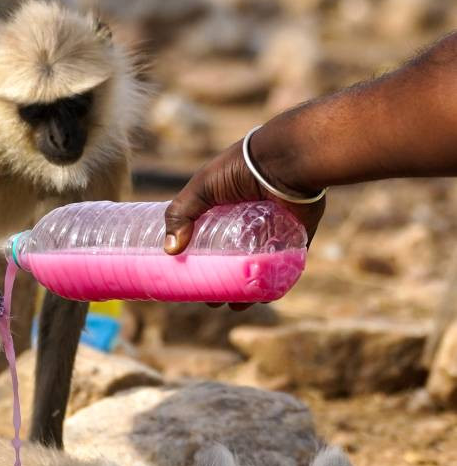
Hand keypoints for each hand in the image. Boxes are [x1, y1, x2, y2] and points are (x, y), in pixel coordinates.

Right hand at [163, 136, 325, 308]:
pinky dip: (276, 282)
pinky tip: (263, 297)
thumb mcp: (200, 188)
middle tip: (213, 301)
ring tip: (237, 305)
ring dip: (248, 288)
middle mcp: (248, 222)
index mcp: (224, 210)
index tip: (190, 283)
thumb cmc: (239, 169)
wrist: (285, 160)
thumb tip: (170, 251)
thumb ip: (180, 214)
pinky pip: (286, 265)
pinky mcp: (296, 237)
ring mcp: (273, 231)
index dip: (199, 263)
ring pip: (258, 267)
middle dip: (222, 283)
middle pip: (233, 260)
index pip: (208, 242)